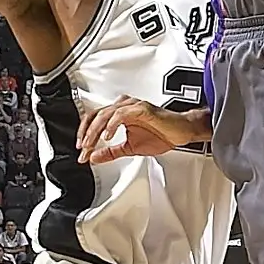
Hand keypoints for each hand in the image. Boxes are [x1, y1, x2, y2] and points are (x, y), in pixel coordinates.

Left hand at [78, 97, 207, 161]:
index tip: (82, 150)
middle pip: (96, 115)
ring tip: (91, 144)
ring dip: (95, 131)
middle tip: (83, 149)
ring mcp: (132, 106)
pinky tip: (108, 137)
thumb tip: (93, 158)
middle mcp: (123, 107)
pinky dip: (112, 125)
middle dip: (86, 134)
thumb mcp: (129, 148)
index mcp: (119, 113)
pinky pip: (121, 114)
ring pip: (105, 114)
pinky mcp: (141, 108)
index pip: (94, 119)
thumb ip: (111, 152)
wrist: (181, 132)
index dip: (84, 134)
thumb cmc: (161, 135)